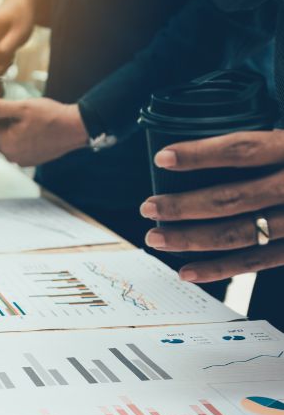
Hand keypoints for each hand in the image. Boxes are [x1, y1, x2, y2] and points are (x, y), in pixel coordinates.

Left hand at [0, 97, 86, 165]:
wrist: (77, 128)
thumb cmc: (52, 116)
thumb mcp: (22, 107)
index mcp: (6, 142)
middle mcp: (11, 155)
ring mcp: (20, 159)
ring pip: (3, 141)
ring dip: (3, 129)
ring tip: (12, 115)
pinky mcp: (29, 160)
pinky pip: (15, 146)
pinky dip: (14, 136)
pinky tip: (23, 126)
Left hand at [141, 130, 283, 282]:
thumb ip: (265, 144)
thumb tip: (202, 148)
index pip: (244, 149)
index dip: (201, 154)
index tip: (163, 157)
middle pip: (233, 198)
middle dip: (183, 205)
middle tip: (148, 207)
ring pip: (240, 233)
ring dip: (191, 239)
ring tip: (156, 237)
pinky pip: (257, 261)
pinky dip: (219, 269)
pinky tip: (186, 271)